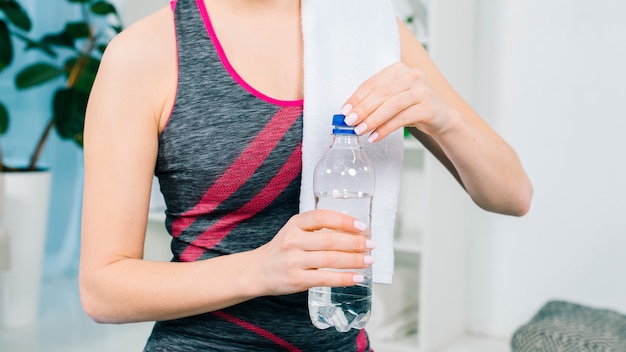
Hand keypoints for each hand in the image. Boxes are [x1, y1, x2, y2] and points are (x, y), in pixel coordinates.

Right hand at [252, 209, 375, 295]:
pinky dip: (344, 278)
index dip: (344, 220)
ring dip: (354, 260)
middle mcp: (293, 240)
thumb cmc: (283, 249)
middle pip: (330, 240)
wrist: (258, 271)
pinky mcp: (297, 280)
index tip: (361, 226)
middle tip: (371, 245)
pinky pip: (325, 279)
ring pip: (330, 260)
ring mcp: (294, 261)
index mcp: (295, 224)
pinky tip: (357, 278)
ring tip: (369, 260)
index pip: (322, 217)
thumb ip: (318, 229)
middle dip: (355, 243)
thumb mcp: (295, 231)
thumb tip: (354, 232)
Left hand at [340, 62, 457, 141]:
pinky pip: (403, 118)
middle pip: (382, 93)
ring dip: (373, 119)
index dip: (357, 98)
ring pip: (392, 105)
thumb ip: (374, 101)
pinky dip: (386, 128)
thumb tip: (350, 113)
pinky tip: (376, 136)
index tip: (345, 111)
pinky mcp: (428, 107)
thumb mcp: (392, 98)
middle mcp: (412, 76)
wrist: (440, 116)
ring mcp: (422, 90)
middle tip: (350, 122)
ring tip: (360, 130)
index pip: (373, 83)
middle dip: (363, 109)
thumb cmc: (412, 106)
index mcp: (398, 69)